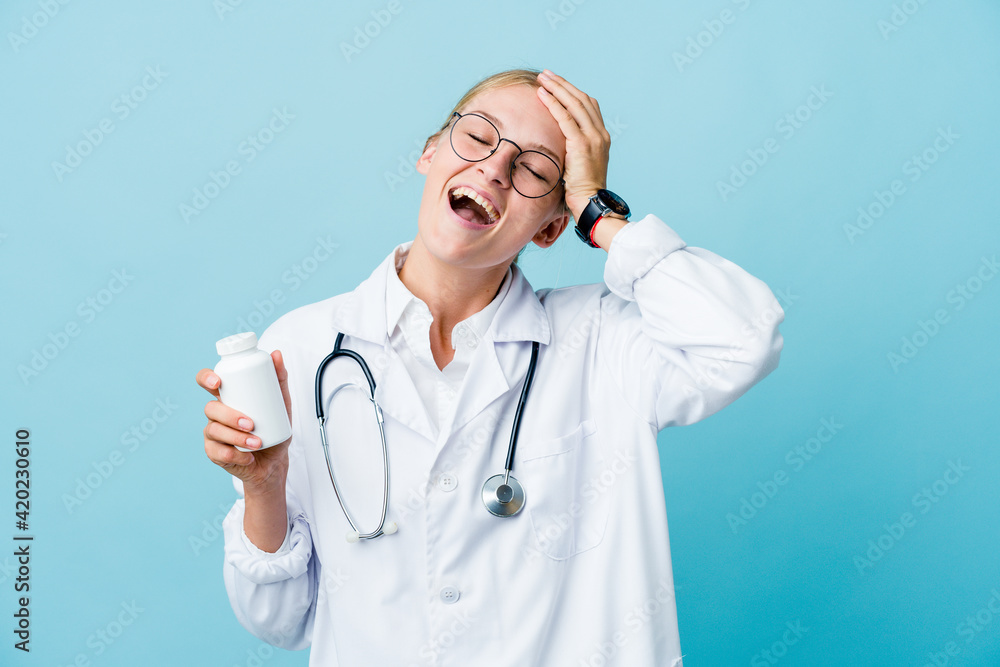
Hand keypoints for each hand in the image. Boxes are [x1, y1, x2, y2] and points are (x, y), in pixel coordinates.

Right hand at [196, 350, 291, 493]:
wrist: (275, 460)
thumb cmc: (274, 428)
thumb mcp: (282, 403)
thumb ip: (280, 378)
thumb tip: (277, 353)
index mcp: (228, 397)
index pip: (207, 381)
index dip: (206, 378)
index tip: (218, 382)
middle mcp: (217, 414)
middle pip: (210, 408)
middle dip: (229, 416)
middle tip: (250, 423)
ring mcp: (213, 433)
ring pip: (214, 431)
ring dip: (235, 438)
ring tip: (256, 442)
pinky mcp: (215, 453)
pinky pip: (217, 452)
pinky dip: (235, 455)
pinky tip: (247, 456)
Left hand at [534, 70, 610, 222]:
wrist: (590, 202)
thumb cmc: (581, 189)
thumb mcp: (580, 164)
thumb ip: (573, 149)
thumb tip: (557, 144)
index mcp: (601, 137)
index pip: (588, 106)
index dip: (572, 93)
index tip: (557, 84)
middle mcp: (600, 133)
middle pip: (581, 99)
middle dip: (563, 85)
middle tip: (547, 74)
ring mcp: (593, 137)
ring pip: (574, 103)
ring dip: (557, 88)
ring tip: (542, 79)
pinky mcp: (582, 143)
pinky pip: (565, 117)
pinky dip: (553, 103)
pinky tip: (542, 95)